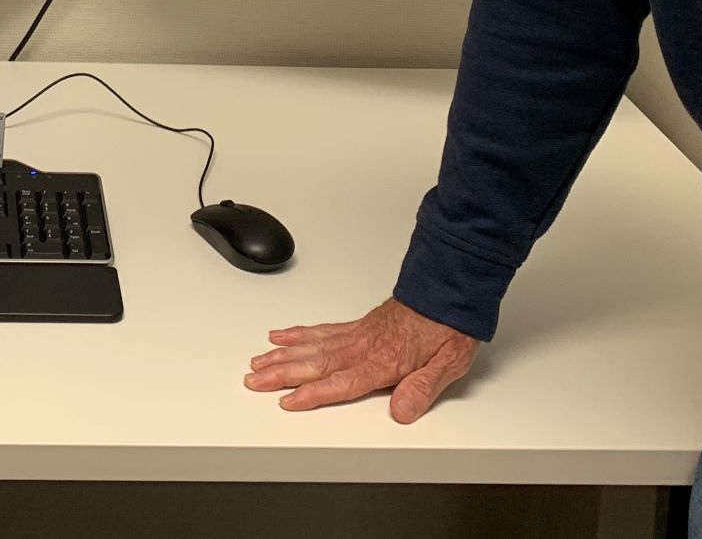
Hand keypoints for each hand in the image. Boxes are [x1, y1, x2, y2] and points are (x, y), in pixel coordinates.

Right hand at [245, 296, 478, 420]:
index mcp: (383, 361)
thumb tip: (402, 412)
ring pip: (312, 345)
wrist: (448, 290)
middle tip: (253, 380)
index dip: (313, 393)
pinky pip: (321, 329)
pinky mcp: (357, 325)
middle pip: (315, 362)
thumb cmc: (448, 328)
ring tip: (257, 361)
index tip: (286, 400)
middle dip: (281, 372)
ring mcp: (357, 333)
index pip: (341, 382)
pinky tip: (282, 336)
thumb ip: (423, 388)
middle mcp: (363, 346)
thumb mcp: (448, 364)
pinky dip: (298, 333)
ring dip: (282, 354)